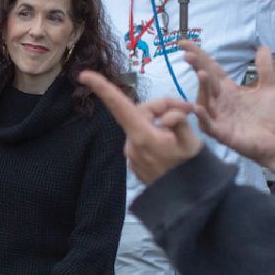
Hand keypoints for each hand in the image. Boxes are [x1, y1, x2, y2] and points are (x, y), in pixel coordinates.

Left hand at [79, 72, 202, 184]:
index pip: (119, 106)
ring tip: (181, 129)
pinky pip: (143, 140)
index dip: (102, 88)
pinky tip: (173, 144)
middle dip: (162, 106)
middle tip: (187, 110)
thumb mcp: (190, 141)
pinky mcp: (136, 163)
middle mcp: (131, 145)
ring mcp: (132, 155)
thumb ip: (178, 121)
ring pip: (143, 126)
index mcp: (141, 136)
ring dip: (160, 122)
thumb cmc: (189, 168)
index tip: (84, 75)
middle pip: (141, 112)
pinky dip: (156, 135)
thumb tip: (168, 116)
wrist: (187, 199)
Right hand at [180, 42, 274, 174]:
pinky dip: (203, 116)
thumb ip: (265, 68)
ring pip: (205, 101)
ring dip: (201, 88)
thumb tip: (263, 46)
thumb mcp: (271, 87)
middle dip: (196, 67)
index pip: (211, 69)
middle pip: (205, 81)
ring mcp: (220, 117)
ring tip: (201, 73)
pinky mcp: (223, 133)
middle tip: (188, 54)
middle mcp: (221, 102)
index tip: (185, 43)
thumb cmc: (273, 115)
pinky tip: (198, 107)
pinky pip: (209, 124)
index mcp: (229, 90)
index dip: (199, 56)